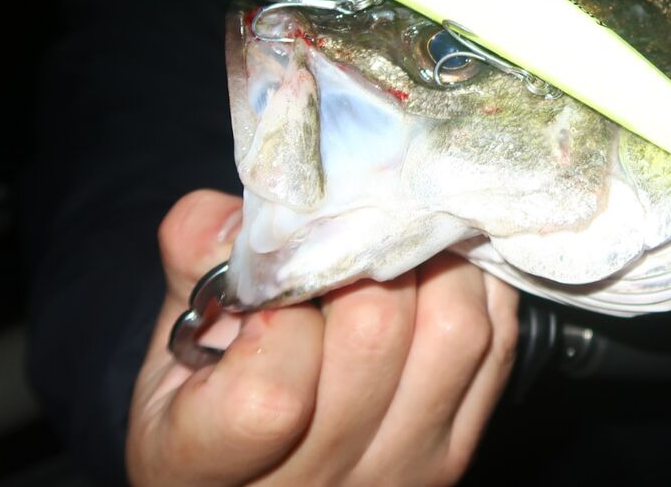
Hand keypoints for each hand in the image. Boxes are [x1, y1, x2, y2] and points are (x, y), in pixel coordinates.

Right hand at [127, 190, 518, 485]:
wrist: (260, 477)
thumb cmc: (206, 397)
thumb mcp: (174, 337)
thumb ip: (195, 261)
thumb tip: (238, 211)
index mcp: (208, 462)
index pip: (270, 395)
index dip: (281, 308)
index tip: (273, 274)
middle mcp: (313, 482)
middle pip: (376, 336)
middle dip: (366, 255)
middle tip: (354, 221)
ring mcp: (396, 469)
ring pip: (453, 332)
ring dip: (436, 263)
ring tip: (403, 235)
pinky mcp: (454, 450)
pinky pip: (496, 347)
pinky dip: (480, 288)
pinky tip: (446, 263)